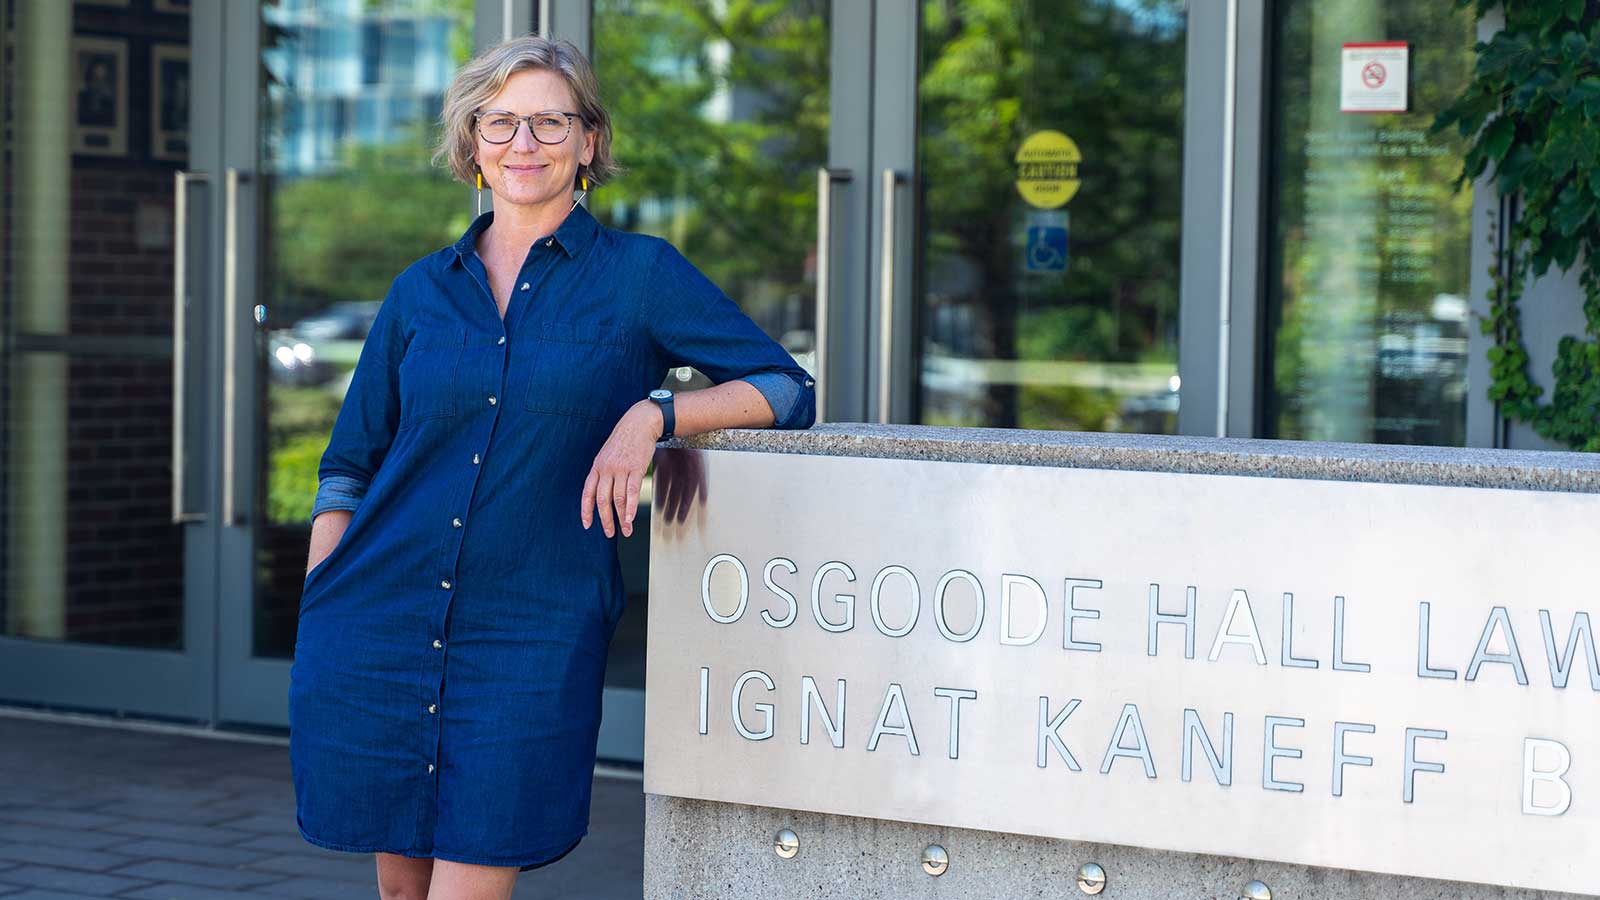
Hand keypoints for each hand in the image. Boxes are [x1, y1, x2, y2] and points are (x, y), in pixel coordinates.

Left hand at [581, 399, 662, 537]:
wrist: (639, 423)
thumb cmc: (625, 440)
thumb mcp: (607, 454)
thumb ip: (604, 472)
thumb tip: (604, 492)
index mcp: (597, 467)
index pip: (587, 493)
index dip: (586, 511)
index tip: (587, 525)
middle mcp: (606, 469)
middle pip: (602, 500)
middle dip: (605, 520)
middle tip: (609, 533)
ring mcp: (621, 468)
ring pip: (618, 499)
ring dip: (622, 518)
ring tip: (626, 530)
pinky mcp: (636, 468)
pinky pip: (632, 491)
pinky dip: (631, 507)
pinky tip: (630, 518)